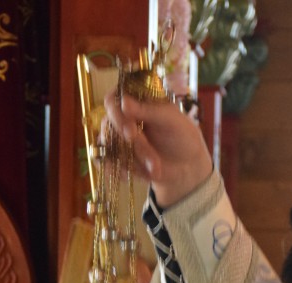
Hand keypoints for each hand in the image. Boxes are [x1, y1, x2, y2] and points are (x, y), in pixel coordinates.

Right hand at [104, 90, 212, 206]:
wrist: (186, 167)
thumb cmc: (182, 137)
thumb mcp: (172, 120)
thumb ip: (149, 110)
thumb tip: (123, 101)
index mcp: (137, 102)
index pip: (113, 100)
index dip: (116, 113)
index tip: (130, 129)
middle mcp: (123, 118)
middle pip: (108, 123)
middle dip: (128, 138)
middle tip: (141, 146)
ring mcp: (118, 138)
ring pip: (109, 144)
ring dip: (131, 157)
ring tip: (155, 167)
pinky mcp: (117, 157)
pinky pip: (105, 161)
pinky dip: (116, 169)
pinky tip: (132, 173)